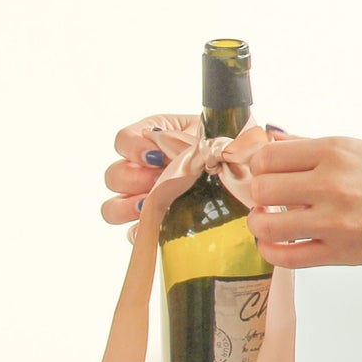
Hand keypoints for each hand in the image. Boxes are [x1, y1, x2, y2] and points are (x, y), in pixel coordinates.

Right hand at [101, 113, 285, 226]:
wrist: (247, 168)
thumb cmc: (231, 143)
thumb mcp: (215, 127)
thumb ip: (195, 129)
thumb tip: (183, 144)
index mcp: (152, 139)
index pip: (123, 140)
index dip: (133, 148)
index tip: (157, 155)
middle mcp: (143, 169)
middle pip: (113, 176)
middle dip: (134, 180)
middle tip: (162, 182)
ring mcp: (146, 198)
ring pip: (113, 208)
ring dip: (130, 208)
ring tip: (155, 206)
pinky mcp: (155, 223)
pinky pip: (135, 233)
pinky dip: (141, 233)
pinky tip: (158, 228)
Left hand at [245, 134, 361, 269]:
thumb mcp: (359, 147)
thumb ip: (311, 145)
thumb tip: (274, 139)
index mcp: (335, 152)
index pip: (269, 156)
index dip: (260, 165)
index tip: (267, 172)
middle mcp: (331, 184)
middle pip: (262, 187)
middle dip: (259, 192)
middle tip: (269, 196)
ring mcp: (334, 221)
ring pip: (267, 223)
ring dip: (259, 222)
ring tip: (268, 220)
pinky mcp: (339, 252)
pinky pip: (286, 257)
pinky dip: (270, 250)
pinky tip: (272, 243)